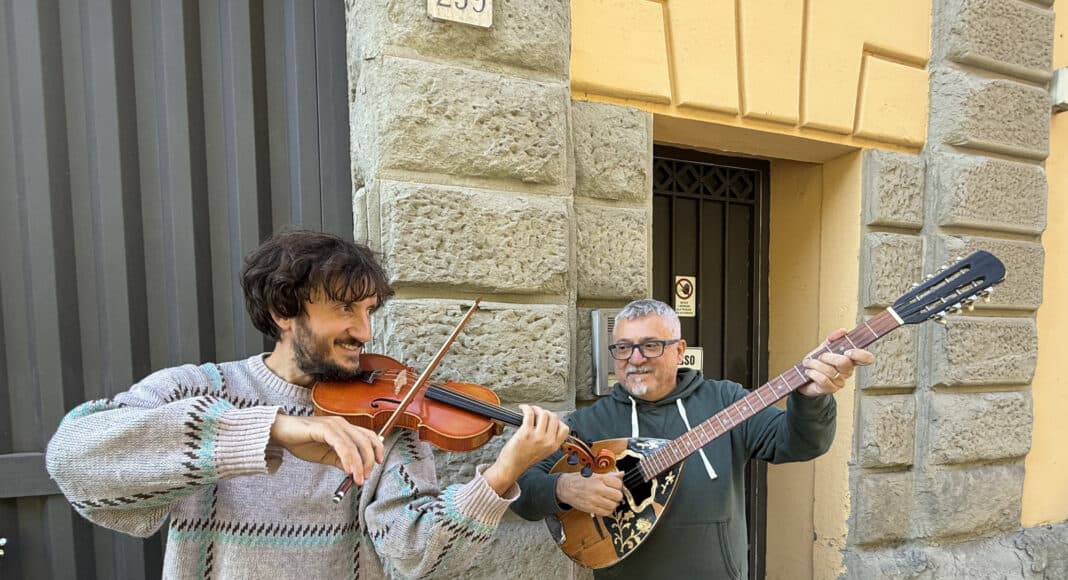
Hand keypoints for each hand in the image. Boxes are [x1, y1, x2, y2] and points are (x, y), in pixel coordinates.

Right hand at [269, 414, 383, 484]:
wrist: (280, 433)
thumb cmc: (302, 441)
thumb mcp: (326, 455)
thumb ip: (341, 460)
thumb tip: (354, 470)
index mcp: (344, 428)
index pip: (369, 436)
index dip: (377, 449)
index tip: (378, 464)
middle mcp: (342, 424)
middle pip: (365, 441)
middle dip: (369, 462)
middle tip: (364, 478)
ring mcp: (333, 424)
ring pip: (354, 444)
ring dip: (359, 464)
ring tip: (358, 478)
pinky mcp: (324, 428)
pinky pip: (341, 444)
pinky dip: (348, 457)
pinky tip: (348, 469)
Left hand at [483, 405, 568, 495]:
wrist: (511, 466)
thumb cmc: (524, 458)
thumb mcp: (544, 452)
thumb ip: (549, 440)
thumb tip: (549, 423)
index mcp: (554, 446)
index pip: (564, 428)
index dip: (557, 421)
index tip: (549, 419)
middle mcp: (548, 441)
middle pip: (554, 417)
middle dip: (546, 412)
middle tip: (538, 413)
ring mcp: (537, 436)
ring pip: (543, 413)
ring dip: (536, 408)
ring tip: (530, 410)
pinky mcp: (526, 432)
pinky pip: (529, 413)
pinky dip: (526, 407)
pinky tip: (522, 408)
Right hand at [556, 471, 624, 516]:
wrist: (565, 488)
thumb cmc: (579, 480)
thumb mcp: (594, 474)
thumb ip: (610, 475)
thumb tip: (622, 474)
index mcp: (599, 478)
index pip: (618, 483)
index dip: (619, 486)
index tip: (616, 487)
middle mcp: (597, 488)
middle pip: (618, 495)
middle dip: (617, 495)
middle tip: (613, 494)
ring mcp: (594, 499)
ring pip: (613, 505)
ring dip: (613, 504)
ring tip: (608, 500)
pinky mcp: (590, 508)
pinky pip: (606, 512)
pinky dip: (607, 510)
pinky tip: (604, 506)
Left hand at [798, 328, 875, 396]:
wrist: (804, 378)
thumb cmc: (816, 364)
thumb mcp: (823, 348)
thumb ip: (832, 339)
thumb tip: (843, 331)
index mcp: (850, 360)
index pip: (865, 358)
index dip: (860, 354)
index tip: (848, 351)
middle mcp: (847, 372)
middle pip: (844, 362)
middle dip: (827, 357)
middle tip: (819, 356)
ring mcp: (840, 382)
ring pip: (830, 371)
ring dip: (815, 364)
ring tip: (809, 363)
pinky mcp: (831, 389)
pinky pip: (823, 379)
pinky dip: (813, 373)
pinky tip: (809, 372)